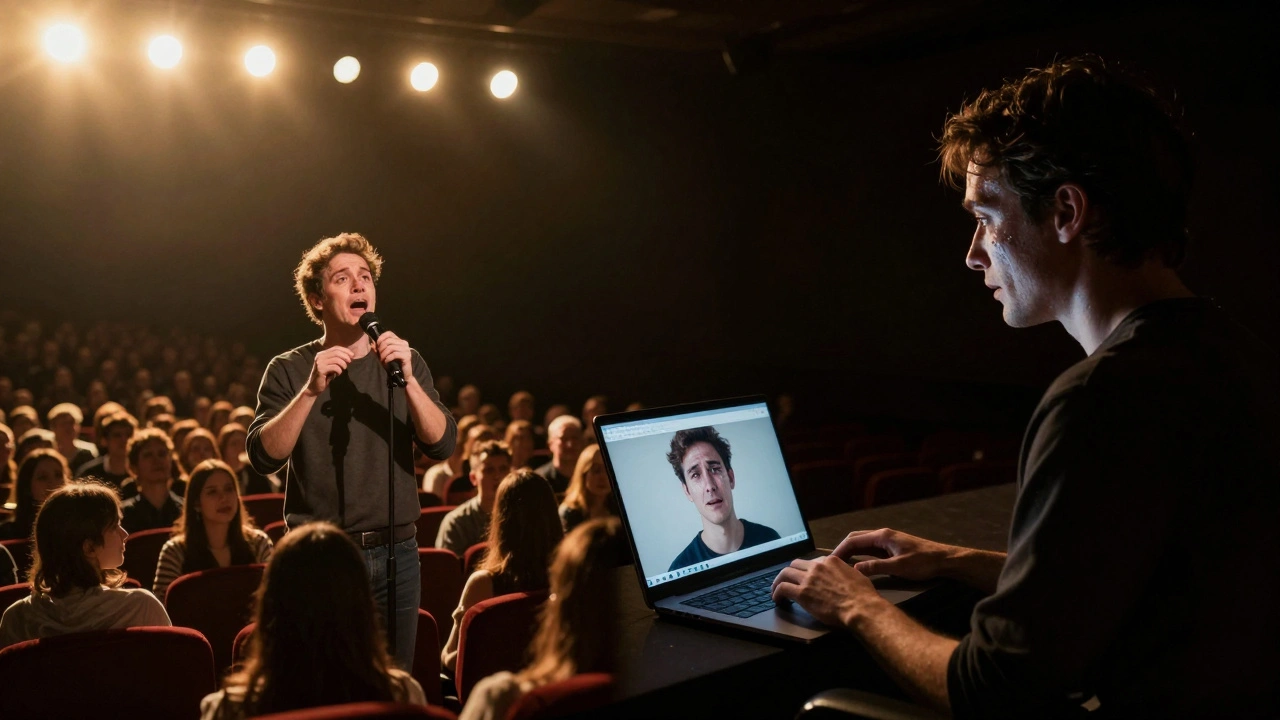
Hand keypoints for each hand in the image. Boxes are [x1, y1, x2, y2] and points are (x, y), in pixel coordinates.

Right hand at [305, 346, 353, 396]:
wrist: (314, 387)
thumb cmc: (324, 377)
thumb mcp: (331, 366)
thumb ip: (337, 360)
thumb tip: (349, 356)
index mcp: (322, 354)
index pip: (336, 348)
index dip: (345, 350)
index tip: (352, 355)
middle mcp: (320, 356)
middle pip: (336, 352)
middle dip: (345, 356)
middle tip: (350, 362)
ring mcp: (319, 362)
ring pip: (336, 359)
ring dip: (343, 364)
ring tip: (344, 369)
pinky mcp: (320, 369)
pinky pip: (334, 367)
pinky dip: (339, 370)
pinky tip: (338, 374)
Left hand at [374, 331, 413, 382]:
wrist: (403, 376)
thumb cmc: (393, 365)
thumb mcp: (384, 355)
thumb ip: (379, 349)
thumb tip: (372, 343)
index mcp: (400, 341)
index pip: (389, 333)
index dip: (381, 338)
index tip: (377, 345)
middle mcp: (404, 343)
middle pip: (388, 341)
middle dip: (381, 348)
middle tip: (379, 355)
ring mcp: (406, 350)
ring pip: (390, 348)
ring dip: (383, 354)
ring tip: (382, 360)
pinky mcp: (407, 356)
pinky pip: (394, 354)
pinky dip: (388, 358)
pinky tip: (386, 362)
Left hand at [771, 555, 877, 628]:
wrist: (861, 607)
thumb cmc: (863, 595)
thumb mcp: (855, 575)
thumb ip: (845, 572)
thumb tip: (843, 576)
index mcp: (830, 560)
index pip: (812, 561)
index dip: (806, 570)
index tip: (804, 577)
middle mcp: (817, 566)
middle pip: (795, 564)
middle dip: (790, 572)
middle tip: (787, 581)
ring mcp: (808, 579)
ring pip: (785, 573)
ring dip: (778, 581)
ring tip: (776, 590)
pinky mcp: (802, 593)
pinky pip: (782, 588)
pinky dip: (776, 593)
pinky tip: (777, 599)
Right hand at [832, 528, 952, 580]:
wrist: (944, 560)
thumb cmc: (923, 563)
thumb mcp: (899, 568)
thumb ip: (876, 567)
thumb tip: (854, 569)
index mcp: (882, 536)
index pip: (853, 540)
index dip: (840, 550)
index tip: (830, 562)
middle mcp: (882, 535)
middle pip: (856, 538)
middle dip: (842, 549)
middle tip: (831, 564)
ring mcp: (887, 541)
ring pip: (863, 543)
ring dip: (850, 552)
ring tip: (840, 565)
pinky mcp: (891, 547)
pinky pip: (870, 549)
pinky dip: (860, 555)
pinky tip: (857, 565)